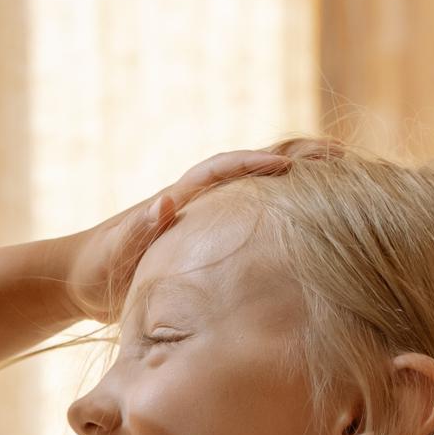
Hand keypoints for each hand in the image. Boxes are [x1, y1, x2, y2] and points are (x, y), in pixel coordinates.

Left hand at [61, 138, 340, 322]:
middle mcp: (201, 196)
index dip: (258, 163)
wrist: (82, 278)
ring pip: (267, 186)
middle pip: (258, 164)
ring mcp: (212, 212)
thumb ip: (137, 230)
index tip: (292, 166)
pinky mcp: (218, 233)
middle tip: (345, 157)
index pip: (225, 168)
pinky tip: (325, 222)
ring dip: (305, 177)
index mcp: (180, 195)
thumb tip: (166, 201)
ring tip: (351, 179)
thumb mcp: (113, 254)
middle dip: (299, 157)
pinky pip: (265, 212)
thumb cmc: (97, 269)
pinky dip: (296, 207)